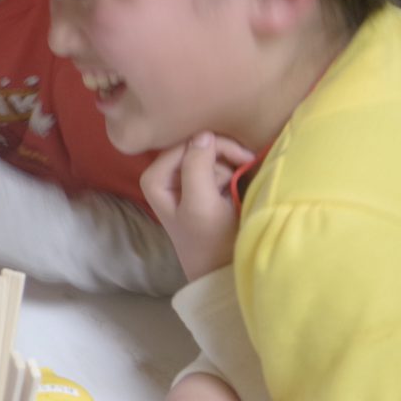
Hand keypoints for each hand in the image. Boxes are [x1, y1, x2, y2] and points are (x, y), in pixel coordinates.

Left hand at [141, 132, 251, 281]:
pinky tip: (235, 186)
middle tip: (245, 168)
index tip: (243, 159)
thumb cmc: (210, 239)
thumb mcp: (200, 204)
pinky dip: (231, 172)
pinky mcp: (201, 185)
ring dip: (228, 167)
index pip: (186, 143)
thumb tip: (202, 134)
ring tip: (233, 189)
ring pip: (210, 155)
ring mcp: (183, 179)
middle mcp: (165, 175)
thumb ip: (197, 168)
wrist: (222, 266)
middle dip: (223, 157)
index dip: (216, 146)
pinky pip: (217, 165)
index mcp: (154, 178)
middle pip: (197, 145)